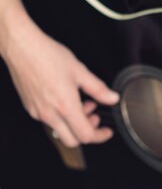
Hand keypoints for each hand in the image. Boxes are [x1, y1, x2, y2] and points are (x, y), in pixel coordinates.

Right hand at [5, 23, 118, 146]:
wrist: (22, 48)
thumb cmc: (48, 56)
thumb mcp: (80, 71)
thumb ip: (98, 89)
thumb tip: (112, 98)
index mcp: (65, 106)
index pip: (85, 135)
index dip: (100, 136)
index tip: (107, 131)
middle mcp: (49, 114)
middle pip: (72, 140)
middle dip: (87, 132)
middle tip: (95, 116)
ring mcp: (37, 112)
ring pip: (60, 130)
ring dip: (75, 122)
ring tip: (84, 103)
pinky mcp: (30, 107)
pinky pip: (49, 120)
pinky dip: (62, 116)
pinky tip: (68, 99)